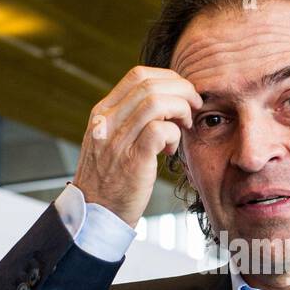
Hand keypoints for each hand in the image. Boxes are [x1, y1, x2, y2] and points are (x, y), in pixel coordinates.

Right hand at [72, 66, 202, 226]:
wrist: (95, 214)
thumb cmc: (110, 179)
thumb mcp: (110, 140)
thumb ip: (129, 119)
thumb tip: (163, 101)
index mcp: (102, 112)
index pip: (137, 75)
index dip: (168, 78)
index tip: (182, 93)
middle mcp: (107, 121)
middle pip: (150, 84)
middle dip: (181, 90)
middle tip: (194, 106)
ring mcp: (117, 140)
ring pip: (156, 102)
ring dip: (181, 110)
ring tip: (185, 126)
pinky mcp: (132, 159)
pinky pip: (160, 130)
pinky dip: (174, 135)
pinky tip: (171, 150)